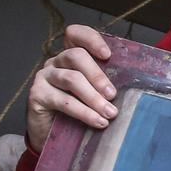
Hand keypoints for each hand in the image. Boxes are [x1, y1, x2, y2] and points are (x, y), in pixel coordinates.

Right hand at [25, 24, 116, 150]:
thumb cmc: (76, 112)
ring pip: (71, 79)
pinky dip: (83, 112)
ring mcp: (44, 77)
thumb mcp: (93, 95)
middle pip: (76, 56)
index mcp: (70, 57)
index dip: (91, 39)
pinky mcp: (37, 95)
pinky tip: (97, 122)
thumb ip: (105, 85)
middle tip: (113, 94)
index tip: (107, 55)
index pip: (75, 34)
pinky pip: (62, 101)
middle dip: (98, 75)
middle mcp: (55, 62)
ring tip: (110, 113)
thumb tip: (134, 87)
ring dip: (94, 97)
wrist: (51, 135)